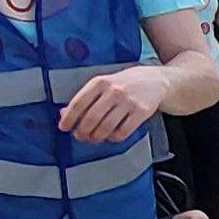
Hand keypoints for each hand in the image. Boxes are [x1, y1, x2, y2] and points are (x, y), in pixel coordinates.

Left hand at [56, 66, 172, 142]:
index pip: (79, 103)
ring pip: (105, 128)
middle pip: (91, 118)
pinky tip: (111, 135)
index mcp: (100, 82)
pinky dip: (113, 138)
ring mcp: (128, 101)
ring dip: (96, 137)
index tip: (63, 127)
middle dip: (82, 132)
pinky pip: (122, 132)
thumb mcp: (103, 85)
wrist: (155, 80)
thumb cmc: (125, 84)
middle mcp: (114, 91)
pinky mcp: (141, 112)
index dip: (69, 118)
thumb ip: (84, 99)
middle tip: (80, 136)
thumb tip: (63, 113)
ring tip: (94, 138)